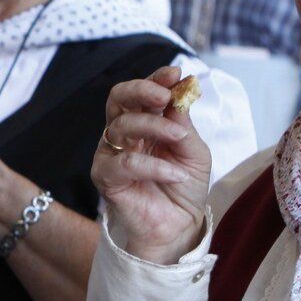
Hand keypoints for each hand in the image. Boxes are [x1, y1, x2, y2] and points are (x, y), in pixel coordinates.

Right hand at [94, 65, 211, 264]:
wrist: (179, 226)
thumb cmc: (184, 187)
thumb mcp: (193, 151)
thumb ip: (183, 124)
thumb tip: (180, 91)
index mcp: (144, 123)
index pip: (141, 92)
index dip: (155, 79)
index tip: (175, 74)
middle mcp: (123, 135)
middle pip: (117, 99)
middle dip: (141, 90)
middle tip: (164, 96)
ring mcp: (111, 155)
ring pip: (122, 127)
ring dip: (155, 127)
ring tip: (180, 139)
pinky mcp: (106, 179)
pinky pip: (125, 163)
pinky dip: (153, 166)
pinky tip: (176, 174)